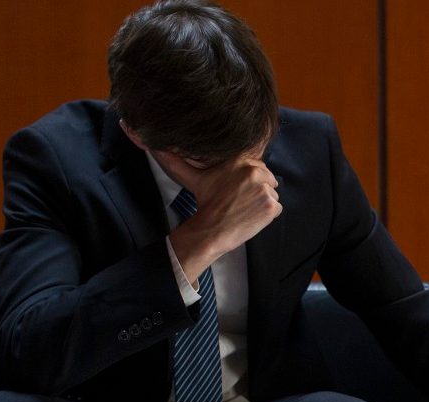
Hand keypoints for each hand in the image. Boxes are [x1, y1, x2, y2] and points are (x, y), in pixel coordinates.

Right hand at [154, 149, 281, 280]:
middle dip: (257, 190)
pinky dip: (268, 216)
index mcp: (240, 160)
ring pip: (272, 194)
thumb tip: (151, 146)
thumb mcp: (194, 178)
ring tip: (244, 209)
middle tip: (240, 201)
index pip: (257, 166)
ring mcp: (265, 189)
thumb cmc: (204, 203)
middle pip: (268, 179)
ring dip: (262, 203)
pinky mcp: (271, 205)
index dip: (249, 179)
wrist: (211, 230)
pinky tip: (251, 217)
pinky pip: (277, 208)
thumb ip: (177, 160)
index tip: (238, 190)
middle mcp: (255, 172)